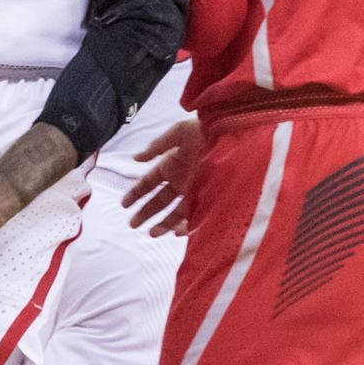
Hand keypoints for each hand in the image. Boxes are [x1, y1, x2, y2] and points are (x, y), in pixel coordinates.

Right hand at [123, 119, 202, 236]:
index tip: (124, 205)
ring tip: (152, 233)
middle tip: (133, 224)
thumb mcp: (179, 132)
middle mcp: (181, 181)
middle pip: (159, 200)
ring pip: (174, 212)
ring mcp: (195, 192)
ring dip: (162, 223)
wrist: (239, 136)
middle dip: (145, 212)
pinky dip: (186, 226)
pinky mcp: (210, 199)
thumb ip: (157, 146)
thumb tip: (136, 159)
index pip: (149, 182)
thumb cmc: (208, 131)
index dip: (136, 193)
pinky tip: (176, 231)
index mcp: (171, 164)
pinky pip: (195, 216)